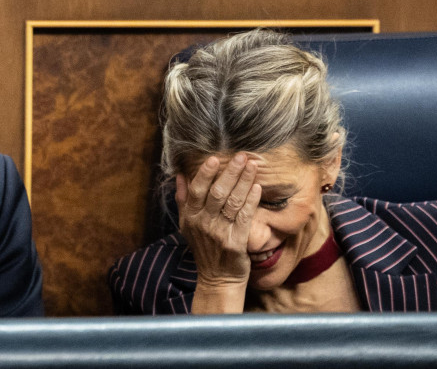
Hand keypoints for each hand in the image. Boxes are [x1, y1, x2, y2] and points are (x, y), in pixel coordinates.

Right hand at [176, 153, 261, 312]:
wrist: (217, 279)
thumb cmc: (204, 249)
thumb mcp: (186, 225)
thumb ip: (183, 199)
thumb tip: (179, 175)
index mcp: (190, 217)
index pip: (197, 191)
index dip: (205, 173)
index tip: (215, 158)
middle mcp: (203, 224)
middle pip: (217, 193)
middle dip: (230, 172)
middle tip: (241, 156)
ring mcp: (220, 233)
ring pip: (233, 202)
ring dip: (243, 181)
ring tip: (252, 166)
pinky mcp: (236, 242)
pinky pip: (245, 217)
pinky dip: (251, 201)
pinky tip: (257, 188)